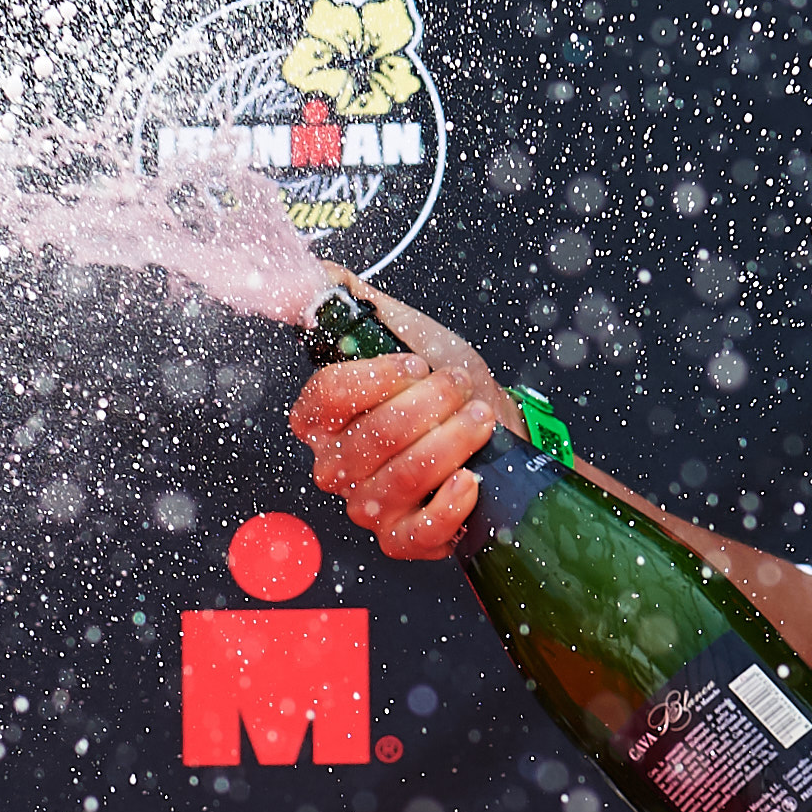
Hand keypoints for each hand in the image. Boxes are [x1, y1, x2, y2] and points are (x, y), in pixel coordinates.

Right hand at [283, 281, 515, 559]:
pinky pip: (418, 530)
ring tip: (477, 420)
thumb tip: (314, 271)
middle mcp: (336, 465)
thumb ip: (351, 299)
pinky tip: (471, 479)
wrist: (497, 432)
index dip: (375, 379)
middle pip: (370, 437)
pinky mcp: (402, 540)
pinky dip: (450, 504)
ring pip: (399, 478)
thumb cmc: (448, 385)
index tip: (415, 365)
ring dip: (449, 444)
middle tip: (458, 387)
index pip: (326, 397)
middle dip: (428, 407)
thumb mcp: (405, 330)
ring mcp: (366, 507)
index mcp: (323, 419)